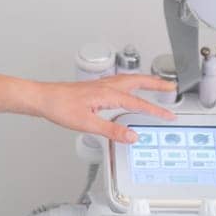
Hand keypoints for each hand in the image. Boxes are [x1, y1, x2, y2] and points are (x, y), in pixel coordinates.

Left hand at [29, 74, 176, 140]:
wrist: (43, 98)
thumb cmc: (59, 107)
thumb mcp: (87, 124)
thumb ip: (111, 130)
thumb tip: (131, 136)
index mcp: (107, 94)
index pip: (138, 103)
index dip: (155, 110)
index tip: (168, 115)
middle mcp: (106, 86)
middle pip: (138, 82)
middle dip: (156, 84)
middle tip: (172, 87)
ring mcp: (100, 85)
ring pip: (129, 79)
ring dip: (145, 81)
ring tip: (157, 84)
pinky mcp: (94, 88)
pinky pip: (120, 82)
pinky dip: (131, 83)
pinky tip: (129, 89)